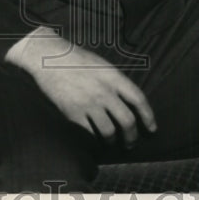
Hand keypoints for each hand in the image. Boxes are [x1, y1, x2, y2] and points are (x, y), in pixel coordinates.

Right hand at [6, 29, 156, 146]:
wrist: (47, 57)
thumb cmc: (75, 59)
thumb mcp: (101, 64)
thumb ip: (115, 81)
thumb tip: (128, 101)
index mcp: (113, 76)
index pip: (138, 99)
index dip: (148, 116)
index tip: (151, 128)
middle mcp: (104, 91)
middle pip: (127, 121)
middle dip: (132, 136)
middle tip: (130, 142)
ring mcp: (88, 103)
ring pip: (109, 132)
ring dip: (112, 141)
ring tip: (111, 142)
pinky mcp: (72, 113)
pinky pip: (89, 134)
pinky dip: (93, 140)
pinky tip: (94, 139)